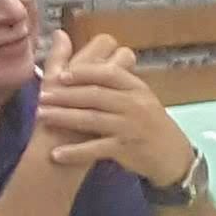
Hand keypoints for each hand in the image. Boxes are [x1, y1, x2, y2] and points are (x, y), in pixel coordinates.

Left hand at [39, 41, 194, 187]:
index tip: (61, 75)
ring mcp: (130, 127)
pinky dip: (75, 152)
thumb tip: (92, 60)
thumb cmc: (150, 123)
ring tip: (42, 117)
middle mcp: (134, 105)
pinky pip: (95, 149)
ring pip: (92, 119)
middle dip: (66, 95)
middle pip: (95, 95)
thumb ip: (117, 80)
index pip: (108, 74)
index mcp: (136, 88)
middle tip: (42, 95)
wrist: (172, 155)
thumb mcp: (140, 97)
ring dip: (64, 118)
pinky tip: (57, 155)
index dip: (83, 73)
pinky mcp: (126, 149)